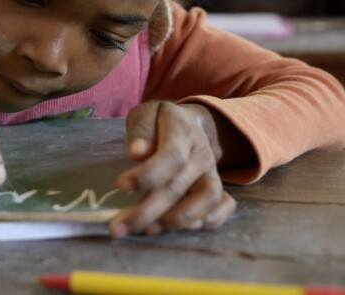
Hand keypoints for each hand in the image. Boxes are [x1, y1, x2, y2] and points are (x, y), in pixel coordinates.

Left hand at [109, 101, 235, 237]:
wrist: (190, 124)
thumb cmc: (160, 122)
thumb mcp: (146, 114)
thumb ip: (140, 130)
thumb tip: (136, 152)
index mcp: (182, 131)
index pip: (172, 157)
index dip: (147, 175)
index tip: (121, 186)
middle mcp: (201, 154)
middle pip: (179, 186)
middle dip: (147, 211)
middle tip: (119, 227)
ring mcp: (213, 173)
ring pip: (207, 200)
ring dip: (176, 220)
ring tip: (147, 230)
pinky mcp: (218, 188)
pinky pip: (225, 207)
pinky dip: (209, 221)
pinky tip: (180, 229)